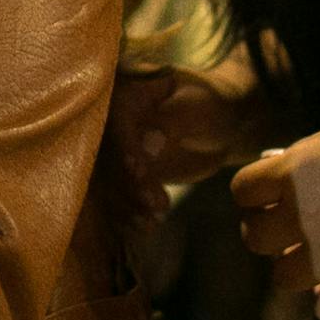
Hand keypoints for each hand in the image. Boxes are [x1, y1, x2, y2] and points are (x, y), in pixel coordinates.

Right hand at [110, 53, 262, 221]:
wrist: (214, 126)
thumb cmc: (206, 105)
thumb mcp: (196, 107)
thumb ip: (173, 121)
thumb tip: (150, 143)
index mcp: (122, 93)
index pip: (115, 118)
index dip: (124, 146)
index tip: (138, 171)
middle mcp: (107, 120)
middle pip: (105, 153)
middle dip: (126, 182)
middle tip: (155, 204)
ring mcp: (111, 149)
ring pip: (108, 179)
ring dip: (128, 203)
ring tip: (156, 218)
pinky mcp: (118, 174)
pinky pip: (117, 194)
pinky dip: (129, 213)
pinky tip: (147, 226)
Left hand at [230, 114, 319, 319]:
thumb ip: (303, 156)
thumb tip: (275, 168)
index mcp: (292, 174)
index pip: (241, 190)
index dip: (252, 193)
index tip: (265, 195)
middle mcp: (301, 217)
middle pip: (253, 237)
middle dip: (265, 231)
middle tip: (286, 228)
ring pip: (282, 278)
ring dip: (295, 267)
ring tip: (316, 256)